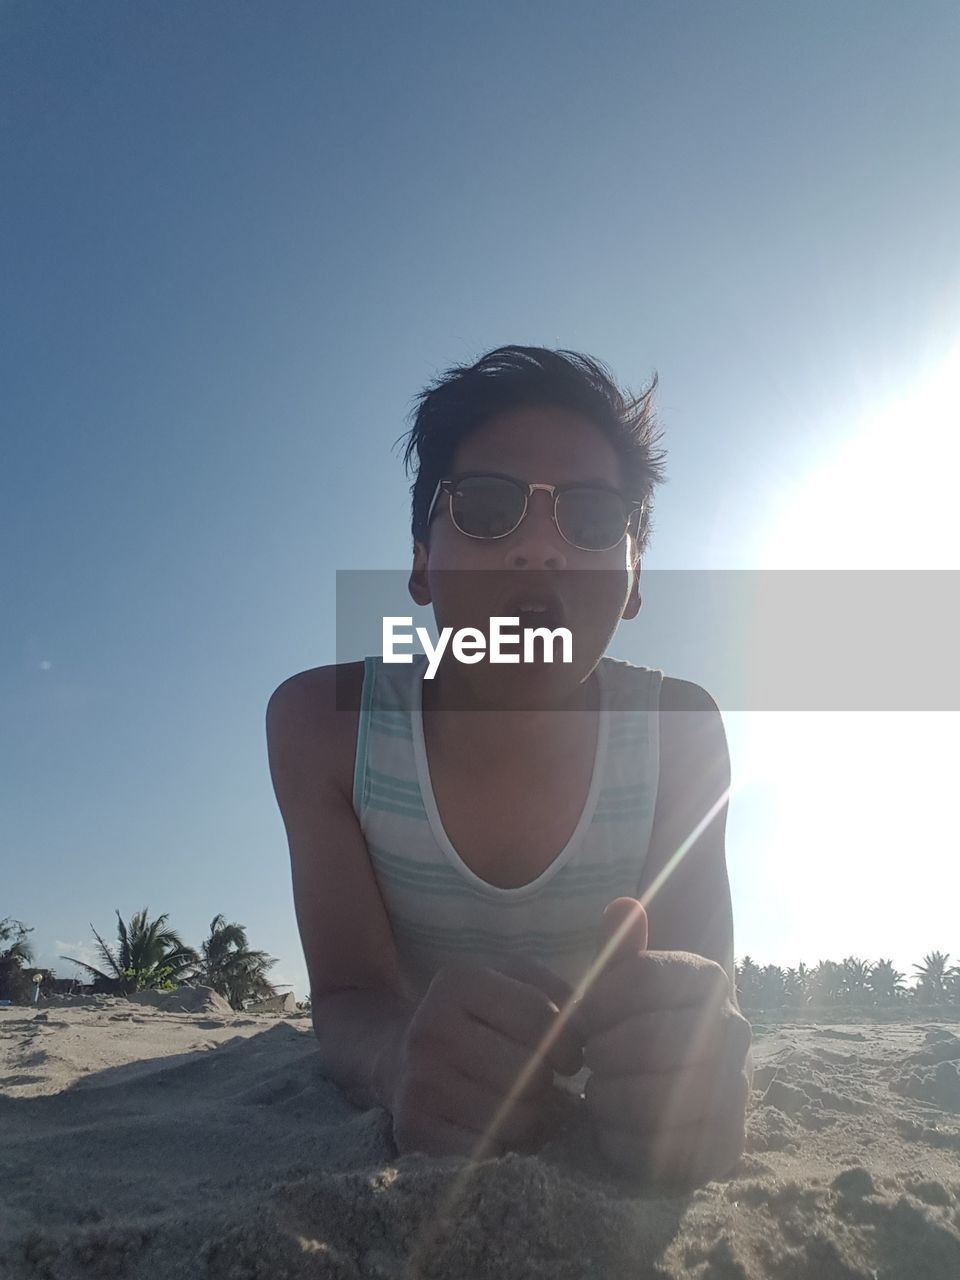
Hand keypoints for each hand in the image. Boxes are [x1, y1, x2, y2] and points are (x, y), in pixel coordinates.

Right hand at [390, 956, 583, 1158]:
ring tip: (527, 1107)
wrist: (397, 1054)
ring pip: (517, 1118)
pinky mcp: (413, 1130)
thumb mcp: (510, 982)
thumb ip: (556, 990)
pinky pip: (490, 1153)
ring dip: (535, 1120)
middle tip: (543, 1085)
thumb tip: (592, 1023)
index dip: (571, 1043)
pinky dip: (506, 1149)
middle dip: (549, 1084)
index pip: (542, 1017)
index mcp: (457, 981)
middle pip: (532, 1072)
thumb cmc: (474, 1018)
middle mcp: (431, 1028)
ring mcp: (419, 1082)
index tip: (569, 1057)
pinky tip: (500, 1131)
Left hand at [579, 898, 751, 1187]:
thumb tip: (622, 907)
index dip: (596, 1000)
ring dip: (609, 1098)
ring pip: (657, 1100)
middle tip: (589, 1059)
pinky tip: (613, 1127)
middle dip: (603, 1053)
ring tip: (597, 1093)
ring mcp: (737, 1090)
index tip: (579, 1017)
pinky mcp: (727, 1145)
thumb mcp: (623, 980)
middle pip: (649, 1041)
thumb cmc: (639, 1019)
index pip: (643, 977)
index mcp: (707, 978)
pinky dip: (622, 1141)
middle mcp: (734, 1030)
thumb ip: (618, 947)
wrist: (684, 1077)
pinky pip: (663, 1152)